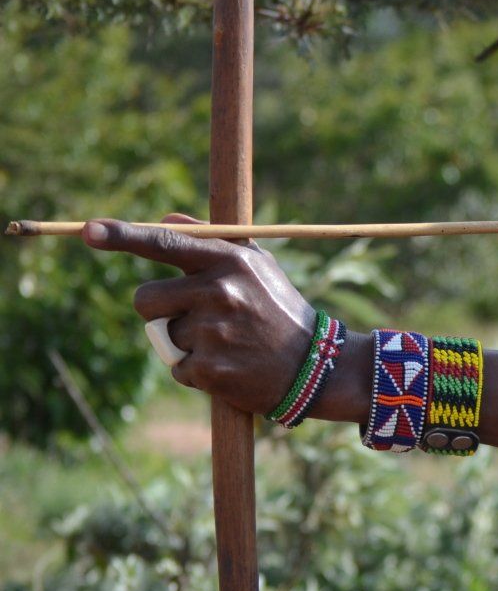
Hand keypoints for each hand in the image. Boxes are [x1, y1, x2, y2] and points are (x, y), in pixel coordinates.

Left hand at [85, 214, 316, 415]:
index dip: (123, 236)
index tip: (88, 230)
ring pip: (160, 335)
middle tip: (197, 317)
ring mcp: (213, 331)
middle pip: (145, 298)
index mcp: (230, 262)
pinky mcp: (208, 368)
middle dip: (160, 310)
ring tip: (224, 343)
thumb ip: (212, 241)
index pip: (166, 244)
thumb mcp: (258, 266)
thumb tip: (165, 219)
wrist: (316, 366)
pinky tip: (228, 365)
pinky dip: (195, 370)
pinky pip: (176, 367)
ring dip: (182, 342)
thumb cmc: (280, 309)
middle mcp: (220, 292)